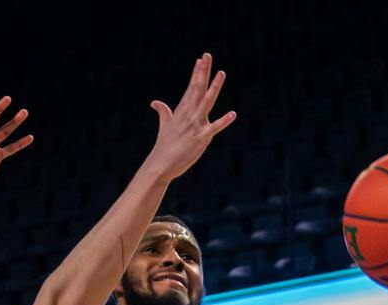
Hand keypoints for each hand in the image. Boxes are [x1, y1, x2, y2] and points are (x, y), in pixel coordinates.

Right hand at [144, 54, 236, 182]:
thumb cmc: (164, 146)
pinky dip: (223, 121)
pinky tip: (233, 114)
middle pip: (197, 89)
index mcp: (181, 110)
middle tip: (208, 55)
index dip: (197, 73)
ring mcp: (195, 125)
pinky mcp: (201, 138)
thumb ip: (163, 112)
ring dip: (214, 87)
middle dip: (203, 72)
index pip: (191, 88)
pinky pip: (215, 127)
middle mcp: (188, 114)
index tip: (201, 59)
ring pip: (206, 102)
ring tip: (221, 73)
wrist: (160, 165)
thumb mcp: (164, 125)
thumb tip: (155, 102)